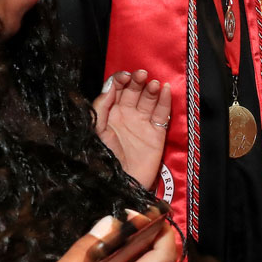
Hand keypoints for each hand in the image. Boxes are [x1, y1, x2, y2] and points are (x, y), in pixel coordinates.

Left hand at [93, 70, 172, 188]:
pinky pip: (162, 114)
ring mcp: (142, 124)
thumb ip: (102, 106)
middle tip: (141, 75)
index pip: (116, 90)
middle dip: (137, 81)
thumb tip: (110, 83)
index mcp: (108, 114)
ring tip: (153, 84)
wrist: (119, 186)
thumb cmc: (103, 160)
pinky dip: (165, 101)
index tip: (125, 76)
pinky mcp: (156, 134)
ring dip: (151, 89)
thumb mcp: (95, 130)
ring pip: (149, 100)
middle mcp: (125, 116)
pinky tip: (165, 90)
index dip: (120, 80)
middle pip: (133, 91)